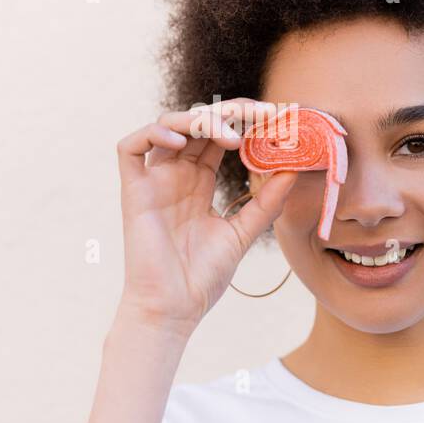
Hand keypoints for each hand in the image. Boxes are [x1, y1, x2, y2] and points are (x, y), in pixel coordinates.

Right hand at [115, 98, 297, 336]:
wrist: (174, 309)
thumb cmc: (202, 277)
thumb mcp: (243, 233)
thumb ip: (266, 202)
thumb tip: (293, 169)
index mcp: (198, 182)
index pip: (219, 136)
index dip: (245, 121)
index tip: (277, 118)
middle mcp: (175, 175)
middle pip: (198, 124)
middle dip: (230, 112)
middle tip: (263, 115)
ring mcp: (153, 181)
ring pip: (167, 126)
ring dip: (199, 120)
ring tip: (230, 136)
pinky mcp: (133, 191)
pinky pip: (130, 148)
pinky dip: (154, 133)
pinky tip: (182, 142)